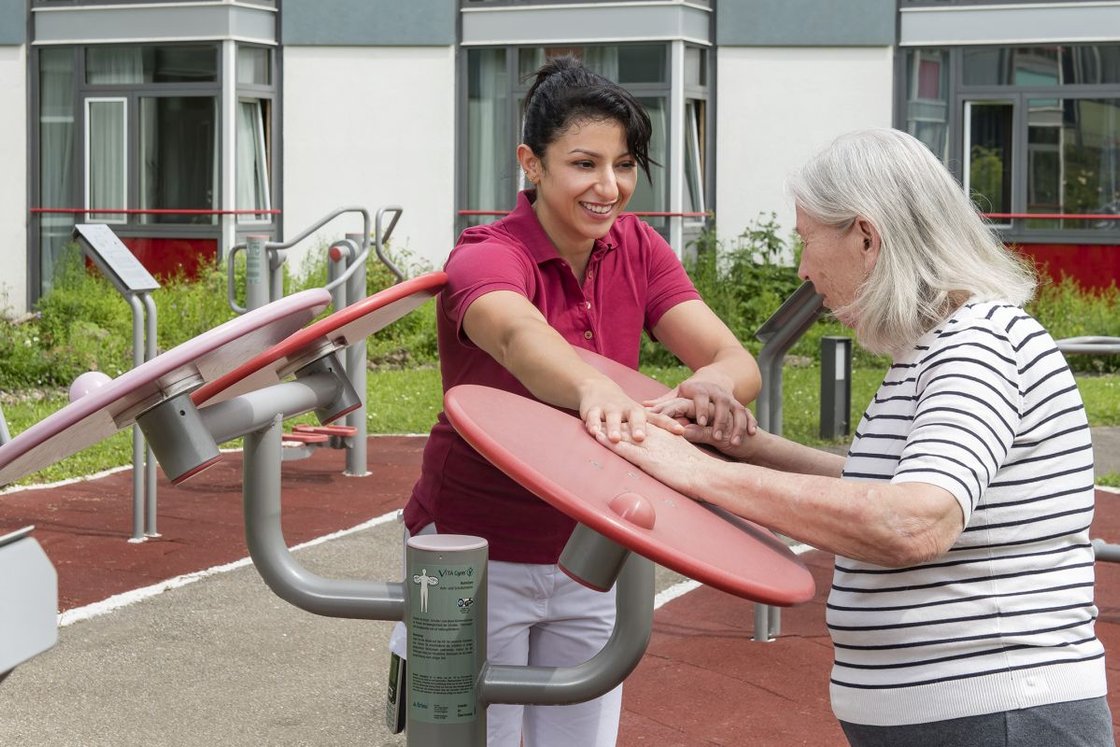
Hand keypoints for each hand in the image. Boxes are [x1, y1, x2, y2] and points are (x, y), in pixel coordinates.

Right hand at [579, 379, 684, 443]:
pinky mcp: (592, 410)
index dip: (670, 424)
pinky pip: (592, 418)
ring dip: (614, 428)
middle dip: (637, 426)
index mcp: (641, 412)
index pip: (659, 418)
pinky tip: (594, 432)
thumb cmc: (624, 409)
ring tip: (616, 438)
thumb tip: (684, 437)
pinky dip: (593, 424)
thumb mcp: (639, 415)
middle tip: (640, 437)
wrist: (597, 388)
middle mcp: (626, 408)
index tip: (681, 431)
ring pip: (612, 418)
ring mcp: (609, 409)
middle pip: (635, 416)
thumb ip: (656, 426)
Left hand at [594, 422, 711, 498]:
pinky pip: (622, 448)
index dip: (629, 419)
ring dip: (606, 428)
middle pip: (629, 424)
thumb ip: (675, 450)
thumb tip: (672, 454)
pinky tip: (597, 437)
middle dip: (614, 420)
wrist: (706, 475)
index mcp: (665, 434)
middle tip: (598, 413)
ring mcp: (649, 446)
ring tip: (591, 421)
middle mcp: (655, 436)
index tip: (618, 415)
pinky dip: (609, 442)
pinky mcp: (646, 459)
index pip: (643, 423)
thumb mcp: (685, 453)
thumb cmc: (700, 469)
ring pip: (622, 433)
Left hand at [645, 378, 754, 446]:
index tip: (698, 423)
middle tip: (716, 435)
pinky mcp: (741, 407)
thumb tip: (644, 406)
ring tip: (731, 440)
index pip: (698, 399)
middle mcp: (716, 394)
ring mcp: (730, 400)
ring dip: (734, 425)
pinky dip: (750, 423)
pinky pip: (748, 414)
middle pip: (720, 405)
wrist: (719, 379)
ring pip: (735, 410)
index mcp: (699, 391)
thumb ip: (666, 403)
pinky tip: (752, 433)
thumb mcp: (681, 397)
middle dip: (718, 420)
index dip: (700, 410)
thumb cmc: (695, 395)